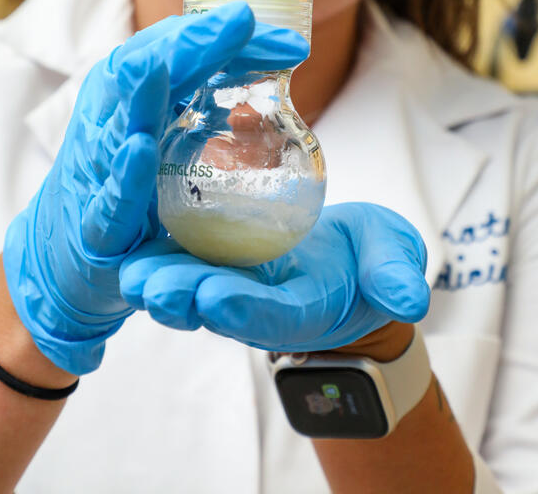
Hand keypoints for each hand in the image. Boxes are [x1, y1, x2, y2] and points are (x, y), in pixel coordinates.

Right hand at [3, 2, 309, 373]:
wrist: (65, 251)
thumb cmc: (124, 179)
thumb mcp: (167, 130)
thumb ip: (209, 98)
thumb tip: (275, 64)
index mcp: (131, 91)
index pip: (177, 47)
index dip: (227, 34)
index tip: (290, 41)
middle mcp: (109, 116)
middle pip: (145, 66)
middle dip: (193, 42)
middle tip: (242, 21)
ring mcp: (96, 166)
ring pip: (116, 121)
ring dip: (141, 95)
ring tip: (161, 68)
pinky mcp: (96, 223)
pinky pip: (109, 195)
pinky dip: (123, 173)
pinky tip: (138, 150)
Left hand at [119, 203, 430, 351]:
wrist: (344, 261)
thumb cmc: (370, 259)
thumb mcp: (391, 260)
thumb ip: (395, 277)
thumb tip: (409, 301)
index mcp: (303, 308)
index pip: (272, 315)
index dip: (244, 309)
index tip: (216, 298)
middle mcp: (258, 304)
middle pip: (216, 307)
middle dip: (183, 298)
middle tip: (148, 287)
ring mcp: (233, 282)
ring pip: (189, 285)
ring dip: (157, 278)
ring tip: (128, 270)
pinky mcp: (215, 258)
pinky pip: (182, 252)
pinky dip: (156, 242)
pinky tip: (128, 222)